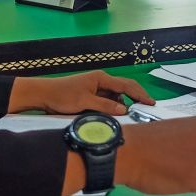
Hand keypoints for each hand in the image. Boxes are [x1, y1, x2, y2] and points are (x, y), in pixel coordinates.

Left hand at [9, 70, 154, 116]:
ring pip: (117, 97)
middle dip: (137, 98)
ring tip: (135, 115)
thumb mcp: (84, 102)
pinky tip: (118, 116)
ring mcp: (97, 89)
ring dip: (125, 105)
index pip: (127, 85)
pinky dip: (115, 108)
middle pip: (125, 89)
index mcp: (102, 78)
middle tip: (148, 109)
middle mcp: (102, 82)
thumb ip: (105, 105)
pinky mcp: (92, 96)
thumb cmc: (62, 95)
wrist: (44, 95)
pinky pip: (109, 102)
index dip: (140, 94)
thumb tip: (124, 110)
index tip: (151, 103)